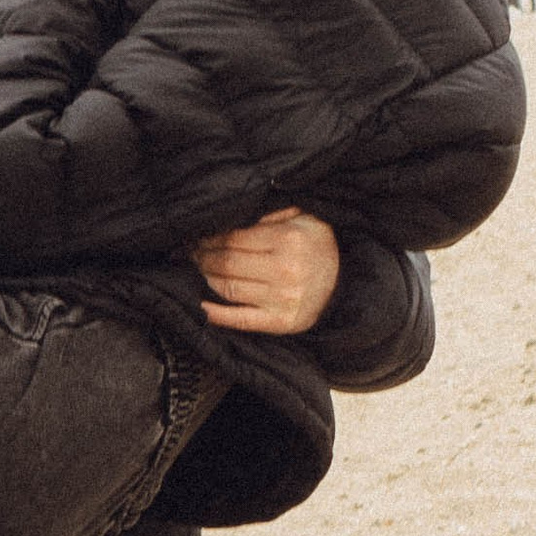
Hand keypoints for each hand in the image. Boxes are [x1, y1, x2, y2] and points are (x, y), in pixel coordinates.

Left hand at [190, 207, 340, 333]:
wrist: (345, 281)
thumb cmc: (317, 245)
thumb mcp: (302, 216)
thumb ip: (270, 213)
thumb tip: (232, 214)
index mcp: (288, 240)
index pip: (234, 238)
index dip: (210, 237)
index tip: (197, 236)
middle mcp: (285, 270)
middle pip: (227, 263)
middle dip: (202, 257)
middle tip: (189, 252)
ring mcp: (282, 299)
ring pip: (228, 288)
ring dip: (205, 278)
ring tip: (196, 269)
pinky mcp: (281, 323)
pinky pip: (240, 320)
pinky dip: (216, 314)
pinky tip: (199, 305)